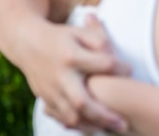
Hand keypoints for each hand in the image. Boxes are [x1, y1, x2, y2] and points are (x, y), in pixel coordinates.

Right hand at [26, 14, 129, 132]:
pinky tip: (95, 127)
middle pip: (82, 102)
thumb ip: (101, 41)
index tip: (130, 71)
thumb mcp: (81, 32)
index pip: (104, 65)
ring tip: (113, 129)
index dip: (121, 69)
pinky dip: (78, 126)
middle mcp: (61, 77)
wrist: (28, 44)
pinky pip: (62, 118)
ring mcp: (51, 91)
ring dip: (92, 126)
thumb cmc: (63, 38)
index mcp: (72, 56)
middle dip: (104, 116)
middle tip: (125, 124)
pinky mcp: (46, 100)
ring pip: (71, 116)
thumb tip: (117, 59)